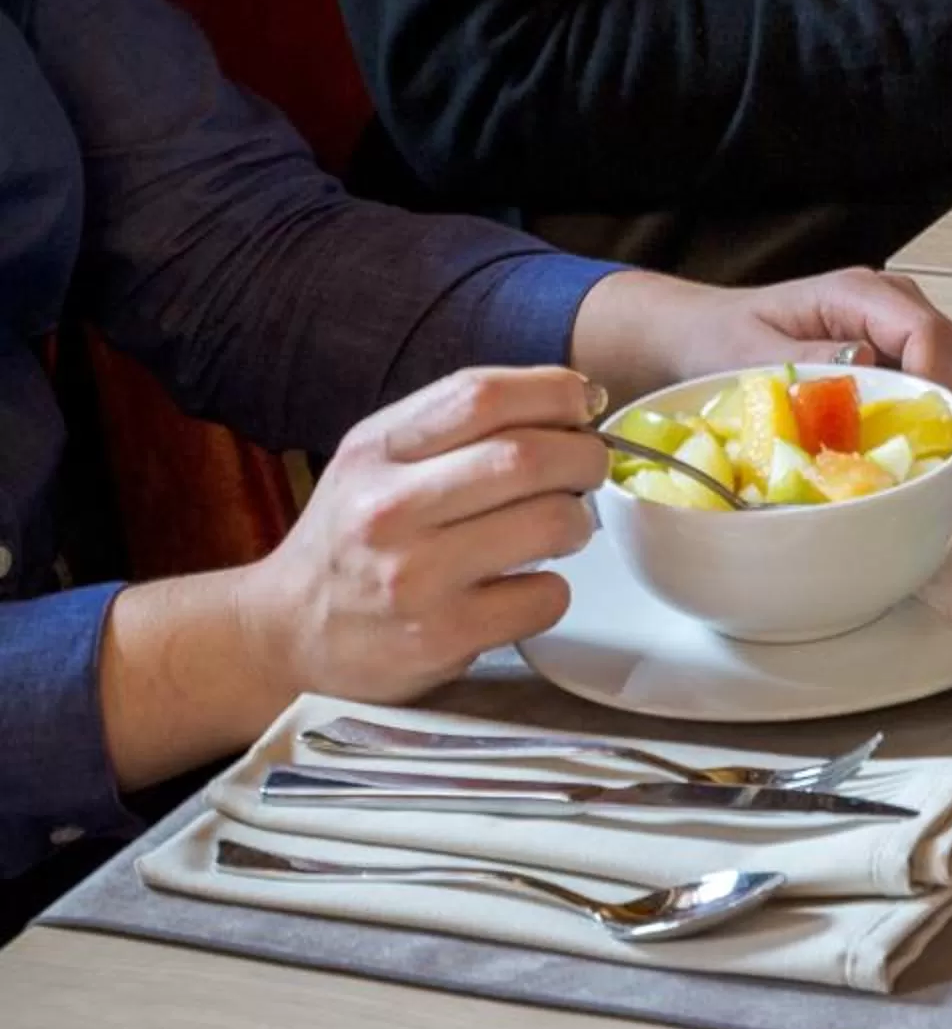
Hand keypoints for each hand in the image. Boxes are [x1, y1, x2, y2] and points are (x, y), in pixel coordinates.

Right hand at [238, 367, 606, 706]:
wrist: (285, 634)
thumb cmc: (350, 539)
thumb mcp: (376, 461)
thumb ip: (456, 426)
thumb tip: (572, 400)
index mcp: (376, 450)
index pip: (482, 394)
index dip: (555, 392)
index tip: (580, 407)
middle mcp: (389, 508)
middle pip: (528, 457)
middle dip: (584, 457)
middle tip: (588, 470)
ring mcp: (416, 576)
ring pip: (550, 523)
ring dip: (577, 522)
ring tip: (562, 528)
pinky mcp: (443, 636)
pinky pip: (545, 597)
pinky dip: (555, 589)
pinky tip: (526, 587)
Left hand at [568, 267, 951, 429]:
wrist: (705, 335)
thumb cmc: (721, 340)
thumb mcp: (749, 353)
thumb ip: (807, 360)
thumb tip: (865, 368)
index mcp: (860, 294)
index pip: (928, 333)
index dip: (937, 385)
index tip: (925, 436)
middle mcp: (899, 304)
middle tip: (940, 465)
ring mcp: (914, 328)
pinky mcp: (917, 355)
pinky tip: (948, 449)